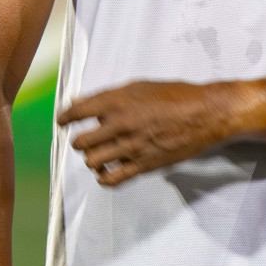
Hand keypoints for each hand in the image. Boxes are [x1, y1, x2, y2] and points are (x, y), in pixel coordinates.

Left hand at [57, 80, 255, 186]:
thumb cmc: (173, 95)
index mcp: (117, 101)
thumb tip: (80, 101)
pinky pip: (113, 179)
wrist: (203, 114)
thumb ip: (109, 96)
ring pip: (93, 161)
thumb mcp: (139, 86)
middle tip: (84, 139)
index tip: (62, 122)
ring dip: (91, 159)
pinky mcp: (143, 165)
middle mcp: (120, 124)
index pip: (77, 112)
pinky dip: (103, 178)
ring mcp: (131, 146)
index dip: (64, 118)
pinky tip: (105, 172)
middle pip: (81, 141)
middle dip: (79, 141)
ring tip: (97, 155)